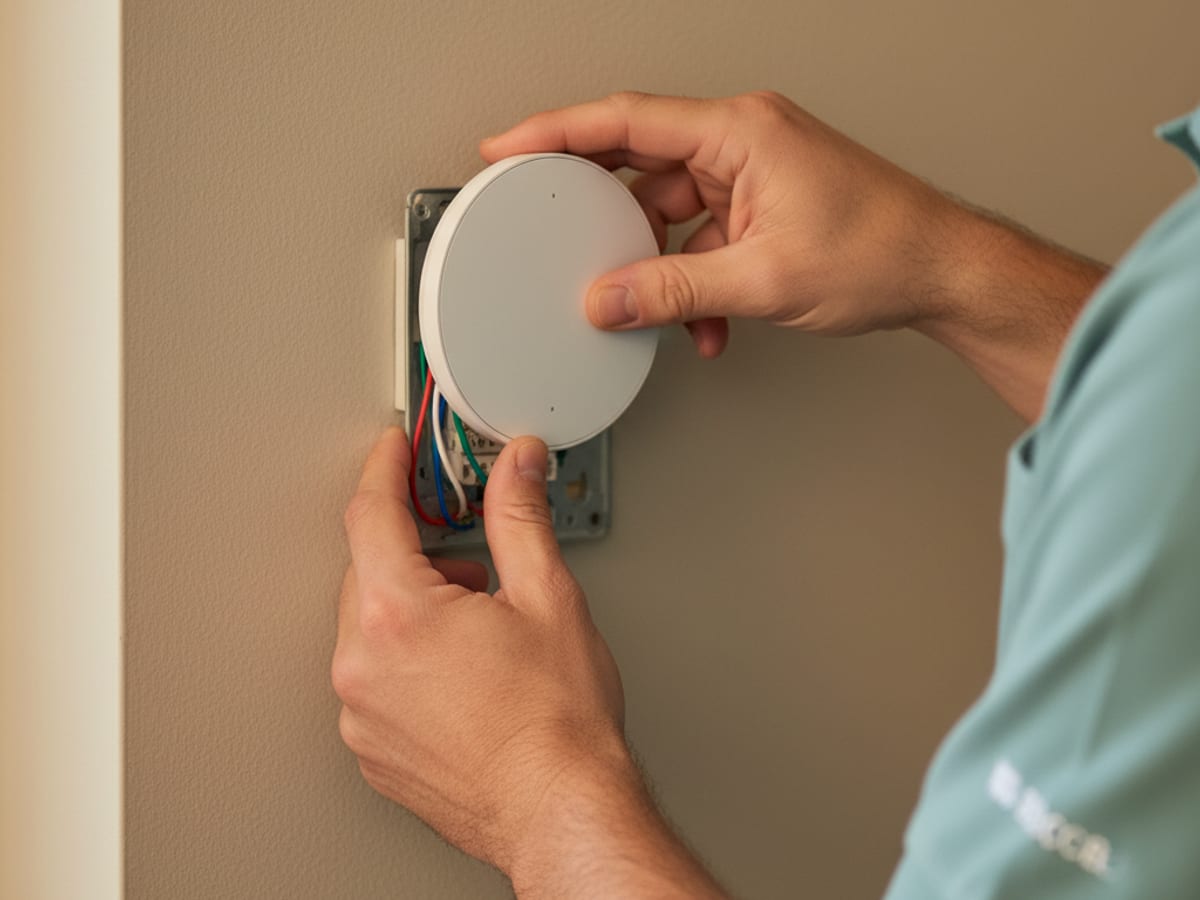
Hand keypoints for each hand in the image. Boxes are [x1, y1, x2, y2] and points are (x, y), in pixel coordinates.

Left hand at [332, 428, 629, 873]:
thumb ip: (519, 517)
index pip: (372, 514)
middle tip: (472, 562)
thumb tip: (515, 465)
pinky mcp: (372, 750)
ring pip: (370, 629)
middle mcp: (363, 666)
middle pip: (368, 571)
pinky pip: (374, 681)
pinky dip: (406, 662)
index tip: (395, 450)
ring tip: (478, 629)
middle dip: (415, 551)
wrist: (561, 810)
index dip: (386, 470)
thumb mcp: (546, 596)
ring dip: (412, 610)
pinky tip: (461, 674)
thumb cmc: (558, 723)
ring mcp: (361, 715)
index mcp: (399, 615)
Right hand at [481, 91, 960, 357]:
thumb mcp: (762, 279)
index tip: (506, 147)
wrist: (942, 271)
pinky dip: (693, 278)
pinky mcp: (764, 204)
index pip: (625, 120)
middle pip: (641, 165)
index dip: (555, 132)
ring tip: (652, 308)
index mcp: (739, 131)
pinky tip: (703, 320)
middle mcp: (743, 141)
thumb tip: (607, 300)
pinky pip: (703, 236)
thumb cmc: (883, 251)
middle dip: (601, 214)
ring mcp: (754, 173)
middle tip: (554, 235)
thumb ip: (673, 292)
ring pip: (670, 212)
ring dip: (659, 266)